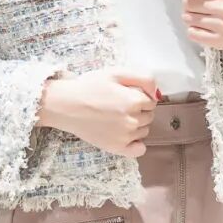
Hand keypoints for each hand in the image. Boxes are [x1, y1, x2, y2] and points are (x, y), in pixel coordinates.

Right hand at [37, 68, 159, 157]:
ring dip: (136, 124)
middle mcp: (133, 120)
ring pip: (144, 131)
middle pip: (149, 116)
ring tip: (116, 117)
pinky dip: (136, 144)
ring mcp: (126, 136)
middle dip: (139, 110)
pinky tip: (125, 135)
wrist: (65, 105)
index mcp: (135, 100)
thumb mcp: (116, 72)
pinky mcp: (117, 148)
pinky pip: (139, 150)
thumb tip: (157, 93)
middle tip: (119, 105)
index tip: (126, 95)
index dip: (140, 96)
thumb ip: (143, 78)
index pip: (151, 101)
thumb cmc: (89, 86)